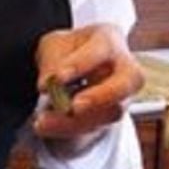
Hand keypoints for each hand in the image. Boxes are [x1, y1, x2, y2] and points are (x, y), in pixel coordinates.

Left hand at [32, 24, 142, 139]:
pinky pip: (96, 128)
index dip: (81, 64)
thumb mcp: (54, 45)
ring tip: (43, 121)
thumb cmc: (69, 49)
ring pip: (111, 113)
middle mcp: (124, 68)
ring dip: (76, 121)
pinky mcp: (110, 117)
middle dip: (99, 97)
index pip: (102, 50)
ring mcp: (123, 96)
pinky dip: (69, 129)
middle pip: (125, 83)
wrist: (75, 66)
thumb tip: (49, 84)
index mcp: (110, 39)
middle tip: (73, 107)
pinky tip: (45, 126)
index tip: (58, 77)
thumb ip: (52, 61)